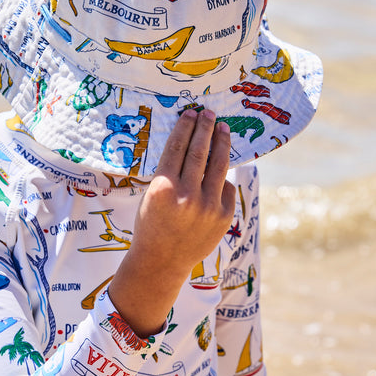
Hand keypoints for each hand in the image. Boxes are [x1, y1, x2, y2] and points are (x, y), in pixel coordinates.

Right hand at [108, 109, 234, 336]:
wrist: (162, 261)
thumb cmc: (151, 225)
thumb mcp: (151, 196)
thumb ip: (170, 174)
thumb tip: (192, 146)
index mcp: (163, 188)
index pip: (177, 148)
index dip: (185, 127)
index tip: (190, 113)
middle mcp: (187, 196)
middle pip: (199, 152)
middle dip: (205, 128)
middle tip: (209, 113)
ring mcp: (208, 207)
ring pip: (218, 166)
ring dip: (221, 143)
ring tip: (223, 129)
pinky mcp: (223, 216)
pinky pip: (224, 188)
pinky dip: (220, 177)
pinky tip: (219, 168)